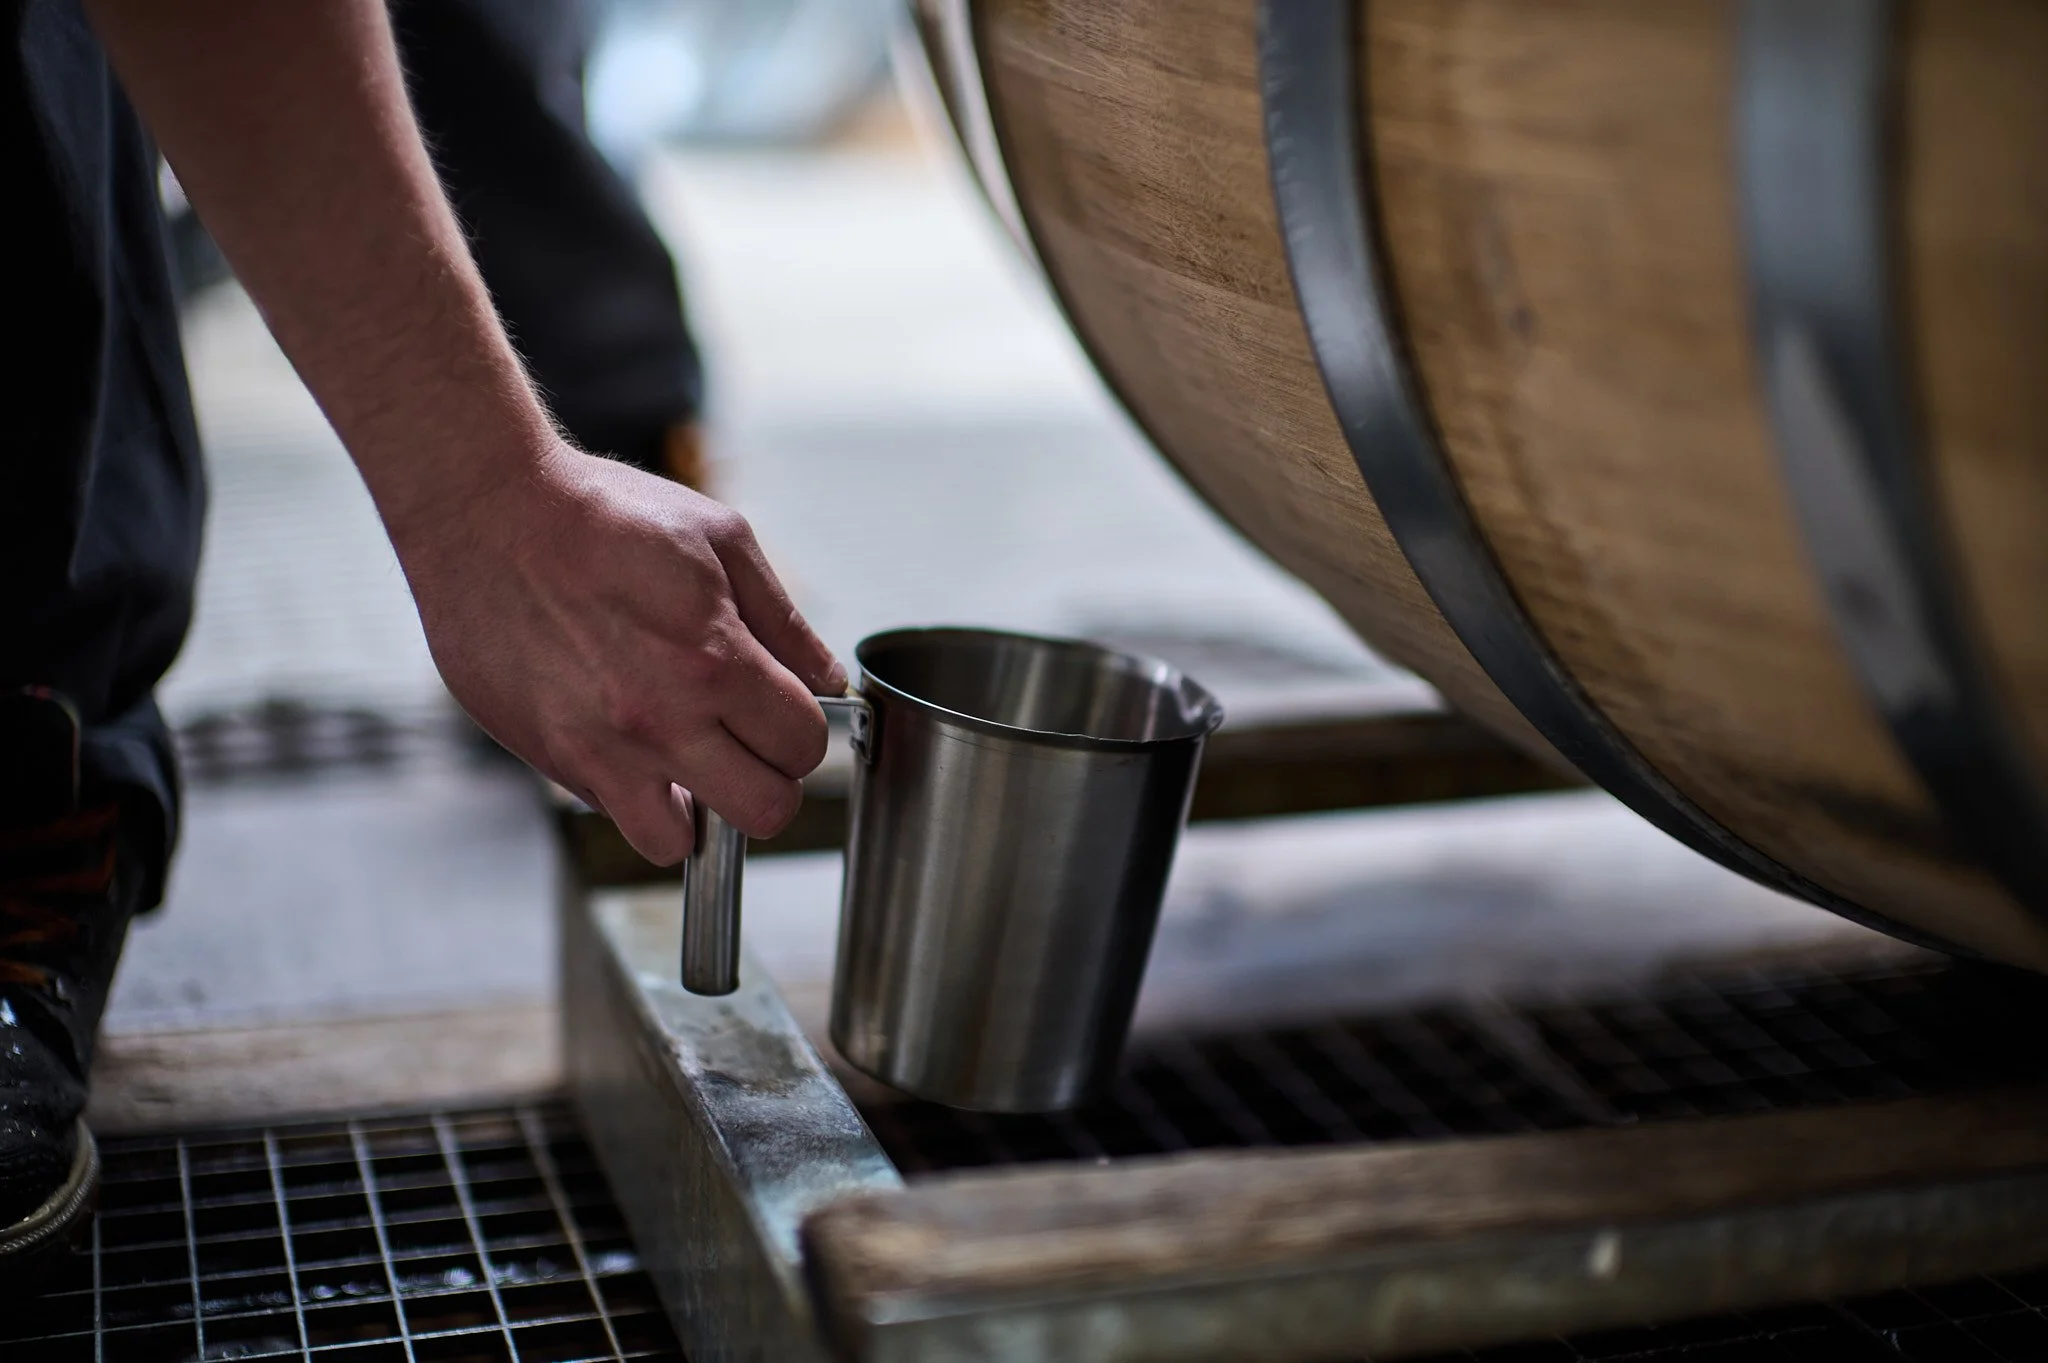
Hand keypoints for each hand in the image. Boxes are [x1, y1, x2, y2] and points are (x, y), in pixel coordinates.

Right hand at [396, 442, 845, 863]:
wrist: (486, 513)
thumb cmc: (602, 514)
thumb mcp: (720, 538)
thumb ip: (784, 622)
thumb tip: (827, 680)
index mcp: (713, 661)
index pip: (803, 746)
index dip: (803, 729)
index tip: (782, 710)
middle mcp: (658, 718)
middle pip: (763, 812)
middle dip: (769, 781)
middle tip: (747, 743)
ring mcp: (598, 749)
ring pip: (678, 843)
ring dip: (696, 809)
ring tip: (687, 756)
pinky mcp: (550, 757)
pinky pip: (611, 809)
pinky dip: (628, 788)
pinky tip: (623, 729)